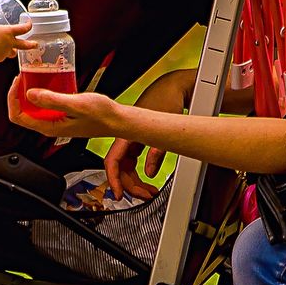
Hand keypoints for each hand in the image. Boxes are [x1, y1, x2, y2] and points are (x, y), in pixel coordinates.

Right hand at [0, 7, 36, 62]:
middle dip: (32, 44)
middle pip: (25, 45)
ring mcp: (5, 52)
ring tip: (13, 49)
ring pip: (13, 53)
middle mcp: (10, 43)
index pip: (24, 29)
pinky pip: (2, 56)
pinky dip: (1, 54)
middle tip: (36, 44)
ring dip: (14, 50)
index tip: (30, 24)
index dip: (28, 25)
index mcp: (9, 32)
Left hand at [7, 78, 119, 139]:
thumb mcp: (76, 104)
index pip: (18, 116)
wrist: (117, 120)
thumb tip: (30, 94)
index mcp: (49, 127)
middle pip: (23, 111)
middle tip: (24, 75)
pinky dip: (42, 93)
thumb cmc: (101, 116)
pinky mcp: (61, 115)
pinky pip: (45, 104)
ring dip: (30, 92)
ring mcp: (54, 121)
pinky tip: (48, 81)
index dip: (13, 99)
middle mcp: (49, 126)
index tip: (18, 82)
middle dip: (19, 93)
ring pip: (33, 107)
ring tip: (33, 76)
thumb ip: (52, 100)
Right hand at [99, 72, 190, 199]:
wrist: (172, 87)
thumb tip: (150, 172)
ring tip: (149, 193)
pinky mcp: (139, 141)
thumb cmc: (165, 99)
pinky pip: (134, 162)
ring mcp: (132, 139)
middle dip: (130, 185)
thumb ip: (157, 152)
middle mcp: (126, 136)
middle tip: (144, 196)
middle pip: (121, 168)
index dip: (114, 179)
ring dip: (136, 182)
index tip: (117, 194)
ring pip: (127, 167)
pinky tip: (150, 180)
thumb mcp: (164, 129)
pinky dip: (140, 173)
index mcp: (126, 132)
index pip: (113, 161)